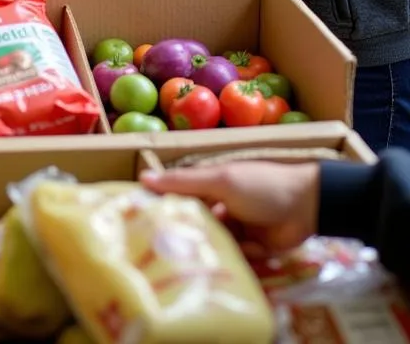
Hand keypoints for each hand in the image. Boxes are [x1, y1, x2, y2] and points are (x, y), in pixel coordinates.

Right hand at [140, 162, 320, 257]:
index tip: (137, 224)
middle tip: (163, 256)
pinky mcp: (252, 249)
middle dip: (186, 238)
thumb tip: (143, 177)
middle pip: (194, 225)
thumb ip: (183, 182)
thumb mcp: (220, 181)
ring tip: (194, 269)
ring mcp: (236, 229)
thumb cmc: (261, 185)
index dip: (160, 208)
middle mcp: (218, 207)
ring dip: (211, 252)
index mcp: (208, 186)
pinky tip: (230, 268)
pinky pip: (234, 258)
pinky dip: (235, 260)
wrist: (308, 207)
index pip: (177, 196)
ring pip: (213, 244)